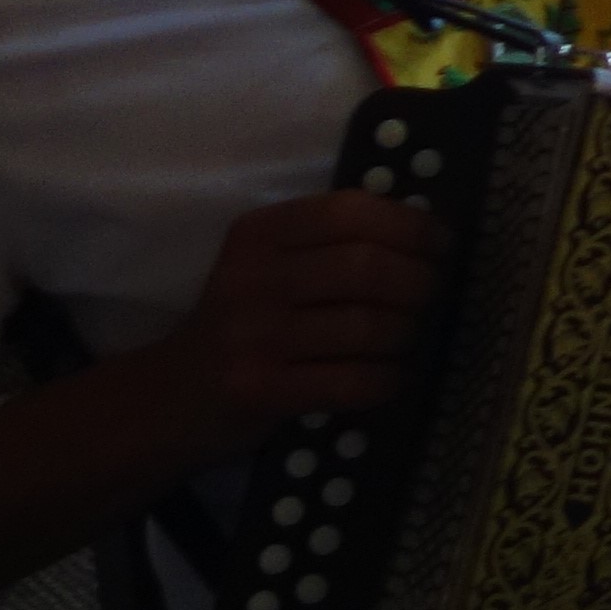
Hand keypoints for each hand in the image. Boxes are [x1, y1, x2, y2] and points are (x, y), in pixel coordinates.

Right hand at [163, 192, 448, 463]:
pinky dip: (387, 379)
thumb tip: (429, 235)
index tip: (441, 246)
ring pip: (367, 326)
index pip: (349, 211)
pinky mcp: (260, 389)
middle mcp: (252, 278)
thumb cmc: (244, 324)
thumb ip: (330, 245)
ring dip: (407, 336)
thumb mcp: (270, 266)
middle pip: (366, 268)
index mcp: (259, 234)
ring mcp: (253, 336)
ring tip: (408, 340)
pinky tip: (390, 378)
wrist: (169, 398)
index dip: (410, 226)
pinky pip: (352, 380)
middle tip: (433, 299)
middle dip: (419, 283)